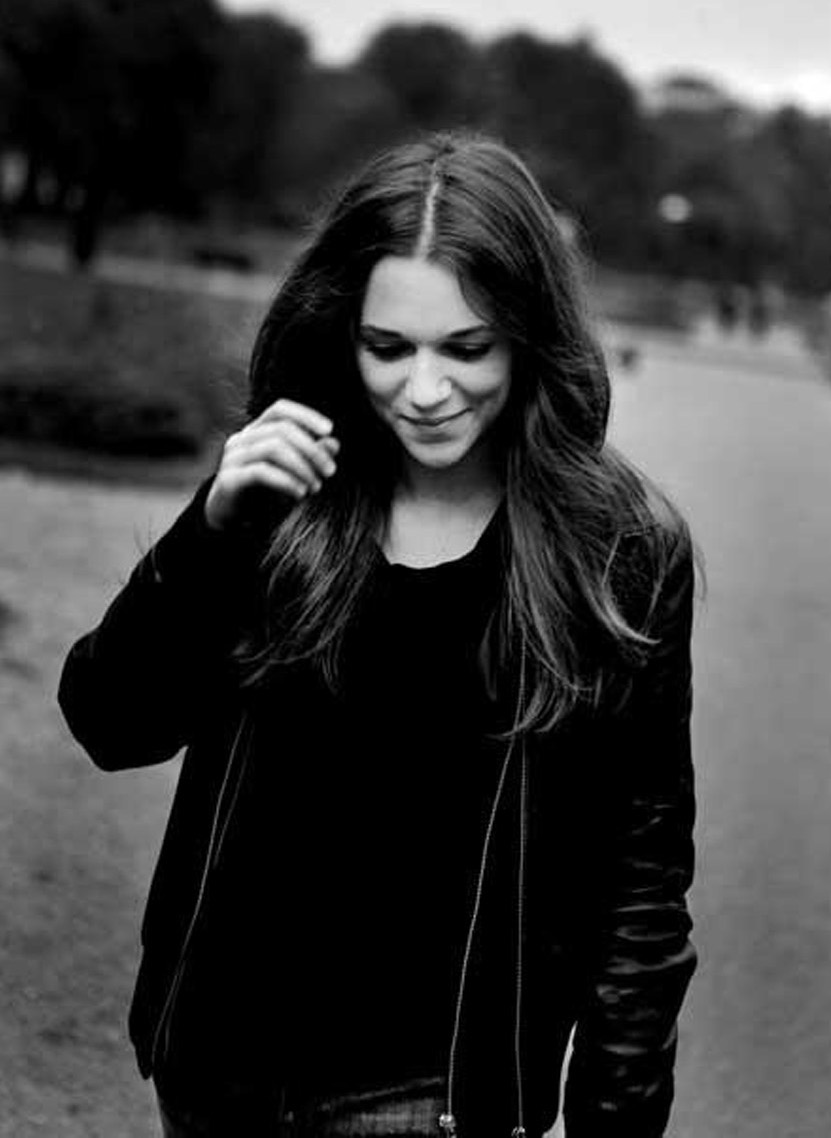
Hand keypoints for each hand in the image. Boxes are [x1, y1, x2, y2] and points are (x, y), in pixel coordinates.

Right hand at [205, 398, 339, 531]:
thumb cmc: (264, 494)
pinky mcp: (229, 479)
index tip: (329, 430)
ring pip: (273, 448)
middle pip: (282, 429)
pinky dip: (286, 481)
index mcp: (256, 431)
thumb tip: (333, 444)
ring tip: (315, 486)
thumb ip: (311, 458)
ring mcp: (233, 458)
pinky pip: (261, 471)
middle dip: (312, 449)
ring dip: (302, 467)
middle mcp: (242, 439)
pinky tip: (300, 493)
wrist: (232, 520)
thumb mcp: (292, 474)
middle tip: (330, 471)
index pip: (280, 410)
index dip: (306, 415)